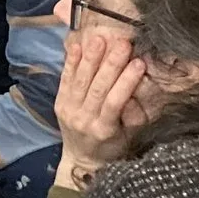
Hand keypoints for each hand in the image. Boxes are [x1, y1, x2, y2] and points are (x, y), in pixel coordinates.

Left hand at [56, 28, 148, 172]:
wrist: (81, 158)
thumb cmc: (112, 146)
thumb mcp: (129, 138)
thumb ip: (134, 117)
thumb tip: (137, 92)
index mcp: (104, 130)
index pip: (115, 102)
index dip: (126, 82)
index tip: (139, 62)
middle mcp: (84, 120)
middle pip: (97, 88)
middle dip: (111, 64)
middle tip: (123, 44)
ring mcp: (69, 111)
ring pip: (80, 81)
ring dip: (90, 58)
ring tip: (100, 39)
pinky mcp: (59, 103)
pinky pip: (64, 80)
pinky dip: (70, 63)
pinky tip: (77, 46)